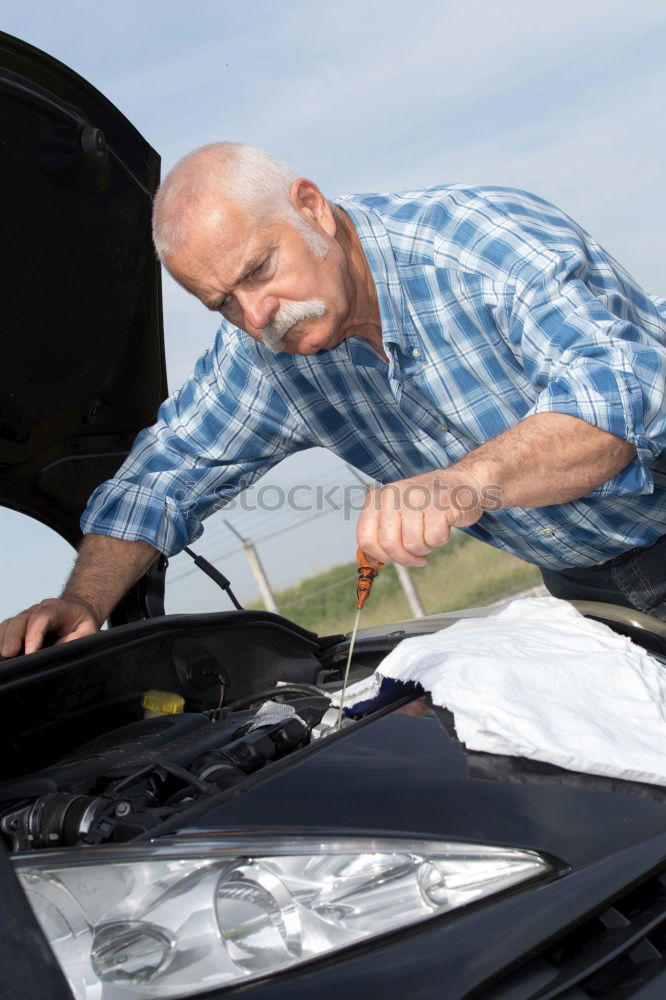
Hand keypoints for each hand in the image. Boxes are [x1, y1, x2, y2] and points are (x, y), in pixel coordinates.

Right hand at [0, 597, 100, 657]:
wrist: (76, 611)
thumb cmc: (81, 622)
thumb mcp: (89, 631)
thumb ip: (77, 640)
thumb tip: (59, 650)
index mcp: (57, 608)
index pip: (43, 617)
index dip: (34, 633)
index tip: (30, 652)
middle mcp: (38, 609)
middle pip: (21, 620)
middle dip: (13, 637)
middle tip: (8, 653)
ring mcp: (26, 616)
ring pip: (10, 624)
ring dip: (4, 638)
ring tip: (2, 654)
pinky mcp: (19, 625)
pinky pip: (6, 629)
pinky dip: (1, 639)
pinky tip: (1, 650)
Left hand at [356, 468, 486, 565]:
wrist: (462, 482)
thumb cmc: (427, 504)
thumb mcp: (398, 511)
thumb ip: (382, 533)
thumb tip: (371, 561)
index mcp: (379, 497)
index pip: (365, 537)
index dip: (378, 555)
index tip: (391, 558)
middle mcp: (394, 494)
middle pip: (388, 544)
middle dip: (404, 558)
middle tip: (416, 558)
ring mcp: (417, 498)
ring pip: (412, 544)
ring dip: (424, 548)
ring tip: (430, 535)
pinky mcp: (440, 505)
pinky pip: (434, 539)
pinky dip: (440, 540)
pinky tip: (443, 527)